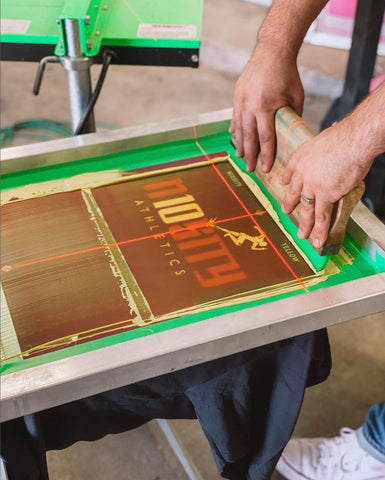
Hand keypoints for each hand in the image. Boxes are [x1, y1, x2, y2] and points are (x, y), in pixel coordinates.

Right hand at [230, 46, 303, 172]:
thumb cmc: (287, 74)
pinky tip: (235, 139)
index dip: (266, 155)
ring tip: (241, 158)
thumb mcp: (296, 97)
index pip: (265, 137)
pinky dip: (236, 130)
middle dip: (250, 155)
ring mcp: (241, 100)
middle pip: (249, 137)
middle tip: (250, 169)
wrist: (272, 51)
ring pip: (239, 129)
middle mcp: (249, 105)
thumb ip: (292, 117)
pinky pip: (235, 117)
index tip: (267, 168)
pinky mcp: (237, 96)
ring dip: (240, 145)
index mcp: (265, 106)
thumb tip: (292, 134)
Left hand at [280, 123, 371, 247]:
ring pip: (306, 208)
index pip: (290, 170)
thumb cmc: (345, 136)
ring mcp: (312, 186)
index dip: (287, 179)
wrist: (353, 141)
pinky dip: (320, 230)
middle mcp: (302, 172)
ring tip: (301, 235)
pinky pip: (322, 216)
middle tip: (285, 211)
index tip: (284, 184)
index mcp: (301, 156)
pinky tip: (317, 240)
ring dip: (304, 224)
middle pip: (294, 192)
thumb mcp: (325, 137)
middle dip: (290, 203)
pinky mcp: (325, 195)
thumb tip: (333, 133)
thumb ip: (324, 145)